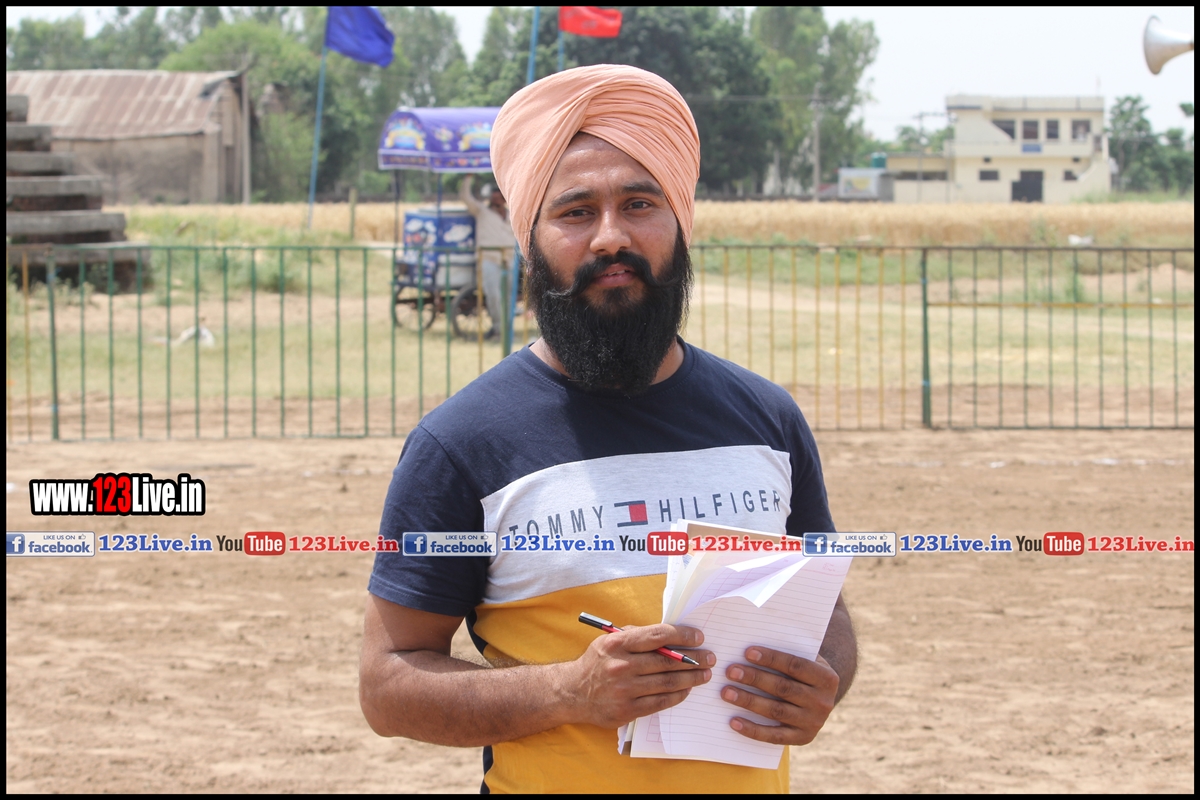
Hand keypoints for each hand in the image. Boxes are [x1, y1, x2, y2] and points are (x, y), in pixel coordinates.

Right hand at [564, 624, 713, 728]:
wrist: (572, 693)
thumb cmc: (597, 662)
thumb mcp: (610, 640)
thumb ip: (636, 636)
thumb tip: (670, 635)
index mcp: (617, 643)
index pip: (657, 635)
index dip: (682, 635)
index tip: (699, 637)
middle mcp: (620, 666)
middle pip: (667, 661)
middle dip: (694, 659)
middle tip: (709, 658)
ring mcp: (624, 690)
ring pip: (667, 683)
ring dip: (691, 679)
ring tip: (704, 674)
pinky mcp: (626, 710)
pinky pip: (660, 703)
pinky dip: (677, 696)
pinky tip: (686, 690)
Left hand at [720, 647, 838, 745]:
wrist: (821, 700)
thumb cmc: (804, 673)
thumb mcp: (806, 659)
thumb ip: (788, 652)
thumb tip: (750, 647)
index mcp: (826, 678)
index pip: (795, 666)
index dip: (771, 659)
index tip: (747, 652)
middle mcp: (823, 702)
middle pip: (783, 688)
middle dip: (755, 679)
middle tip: (731, 671)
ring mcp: (813, 723)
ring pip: (776, 711)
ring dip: (749, 701)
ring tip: (726, 692)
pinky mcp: (802, 739)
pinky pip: (774, 736)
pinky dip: (752, 729)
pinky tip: (734, 721)